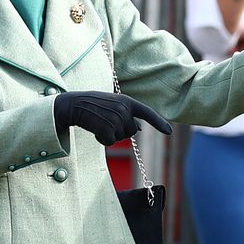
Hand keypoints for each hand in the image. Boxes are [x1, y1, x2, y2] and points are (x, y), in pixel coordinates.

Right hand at [54, 91, 171, 145]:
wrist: (74, 104)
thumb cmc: (93, 105)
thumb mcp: (113, 104)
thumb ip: (126, 113)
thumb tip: (138, 128)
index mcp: (127, 101)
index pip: (147, 112)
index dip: (159, 123)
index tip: (169, 132)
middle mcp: (124, 109)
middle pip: (132, 131)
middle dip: (121, 131)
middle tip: (106, 121)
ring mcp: (116, 119)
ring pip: (121, 138)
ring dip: (110, 135)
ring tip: (99, 123)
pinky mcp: (107, 129)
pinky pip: (110, 142)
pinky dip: (102, 140)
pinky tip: (95, 130)